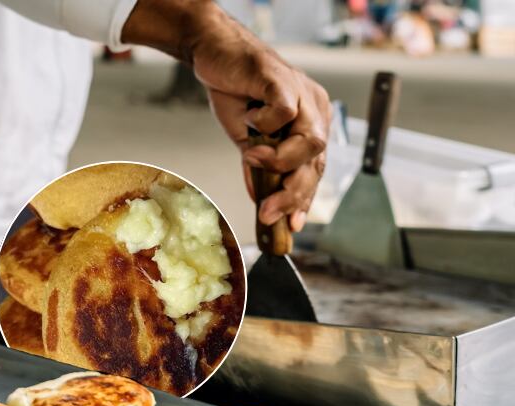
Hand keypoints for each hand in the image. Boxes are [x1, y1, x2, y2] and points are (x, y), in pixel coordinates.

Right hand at [123, 0, 329, 231]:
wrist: (214, 55)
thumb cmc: (235, 92)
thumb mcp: (246, 140)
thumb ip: (258, 168)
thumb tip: (261, 201)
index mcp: (310, 124)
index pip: (314, 170)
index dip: (304, 199)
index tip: (291, 225)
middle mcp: (314, 110)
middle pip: (316, 161)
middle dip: (292, 193)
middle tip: (268, 212)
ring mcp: (303, 95)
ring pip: (311, 142)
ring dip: (280, 160)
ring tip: (252, 157)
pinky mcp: (285, 82)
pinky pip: (285, 114)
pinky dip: (266, 125)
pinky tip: (250, 120)